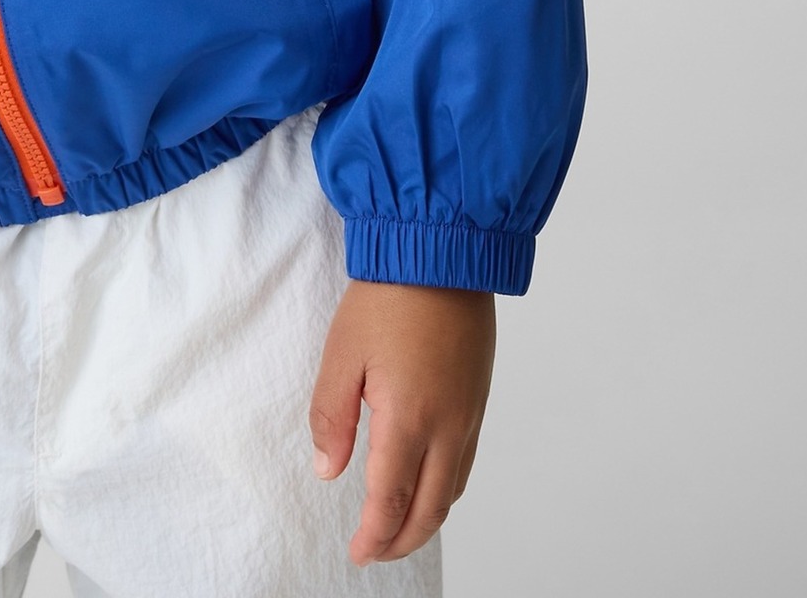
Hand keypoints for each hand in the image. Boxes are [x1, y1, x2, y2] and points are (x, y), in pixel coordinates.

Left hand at [309, 278, 495, 564]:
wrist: (443, 254)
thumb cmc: (389, 297)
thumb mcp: (342, 354)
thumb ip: (332, 417)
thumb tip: (328, 470)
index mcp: (409, 419)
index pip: (391, 500)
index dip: (374, 535)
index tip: (358, 552)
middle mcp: (447, 427)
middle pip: (429, 509)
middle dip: (401, 540)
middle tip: (375, 551)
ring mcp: (468, 415)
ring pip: (452, 490)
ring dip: (426, 519)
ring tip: (399, 527)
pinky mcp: (478, 399)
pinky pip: (465, 463)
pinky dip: (446, 489)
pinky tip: (428, 484)